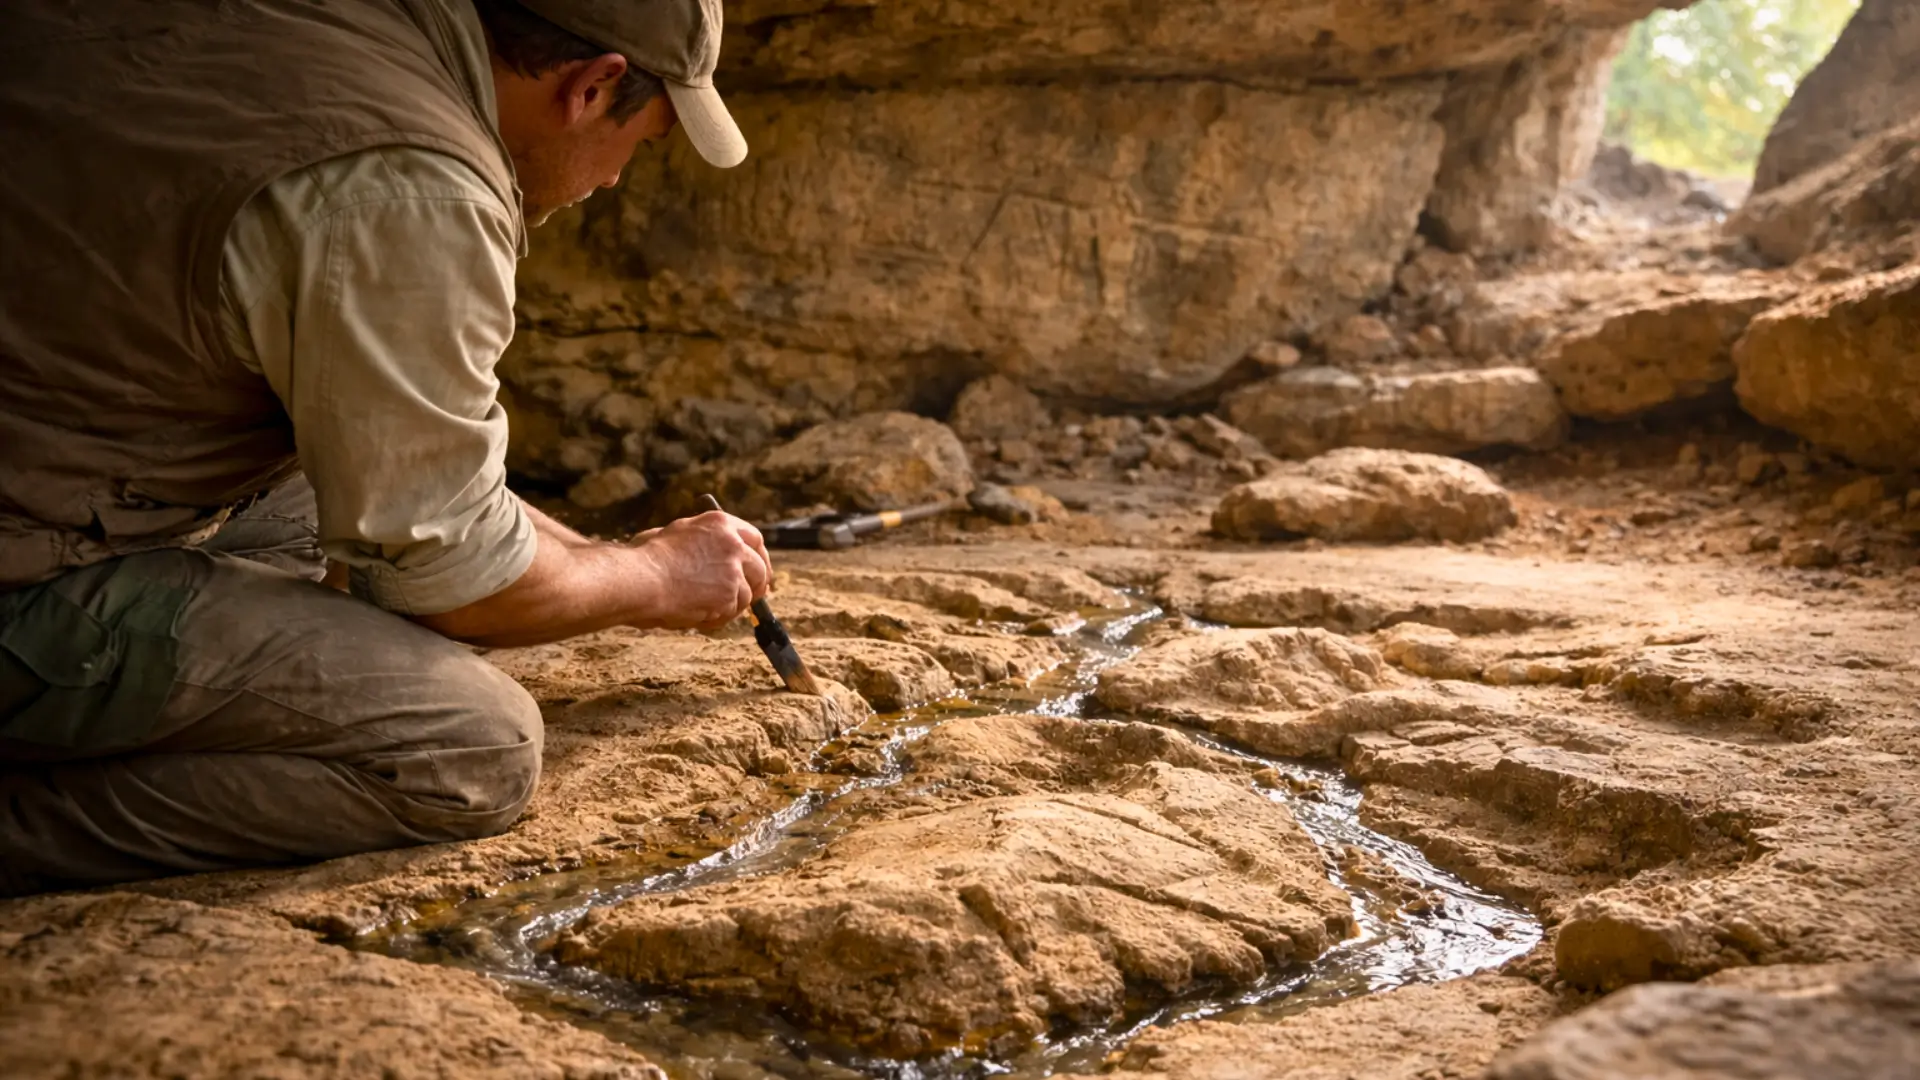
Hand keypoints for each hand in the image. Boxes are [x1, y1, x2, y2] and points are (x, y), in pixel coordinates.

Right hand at [631, 510, 772, 629]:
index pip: (754, 539)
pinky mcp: (729, 596)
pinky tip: (696, 615)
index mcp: (720, 523)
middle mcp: (733, 544)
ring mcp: (734, 571)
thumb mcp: (677, 534)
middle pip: (760, 568)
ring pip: (746, 595)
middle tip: (751, 597)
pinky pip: (730, 613)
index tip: (758, 568)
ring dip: (729, 605)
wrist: (640, 579)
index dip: (759, 557)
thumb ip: (701, 539)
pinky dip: (716, 618)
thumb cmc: (646, 558)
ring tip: (702, 607)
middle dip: (757, 585)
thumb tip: (707, 550)